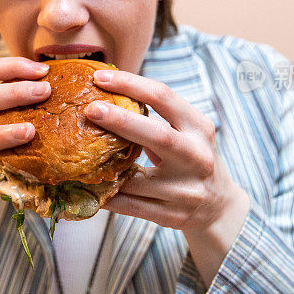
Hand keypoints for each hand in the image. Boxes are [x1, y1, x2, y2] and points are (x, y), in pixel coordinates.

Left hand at [86, 69, 249, 283]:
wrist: (218, 207)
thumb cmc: (190, 159)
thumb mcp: (186, 133)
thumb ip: (154, 117)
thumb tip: (104, 92)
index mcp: (199, 128)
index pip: (164, 97)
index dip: (131, 84)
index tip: (100, 77)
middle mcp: (196, 157)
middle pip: (158, 135)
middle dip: (121, 120)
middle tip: (90, 108)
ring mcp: (185, 190)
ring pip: (136, 178)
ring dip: (104, 167)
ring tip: (75, 153)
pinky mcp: (171, 216)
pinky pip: (131, 207)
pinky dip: (106, 196)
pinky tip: (85, 187)